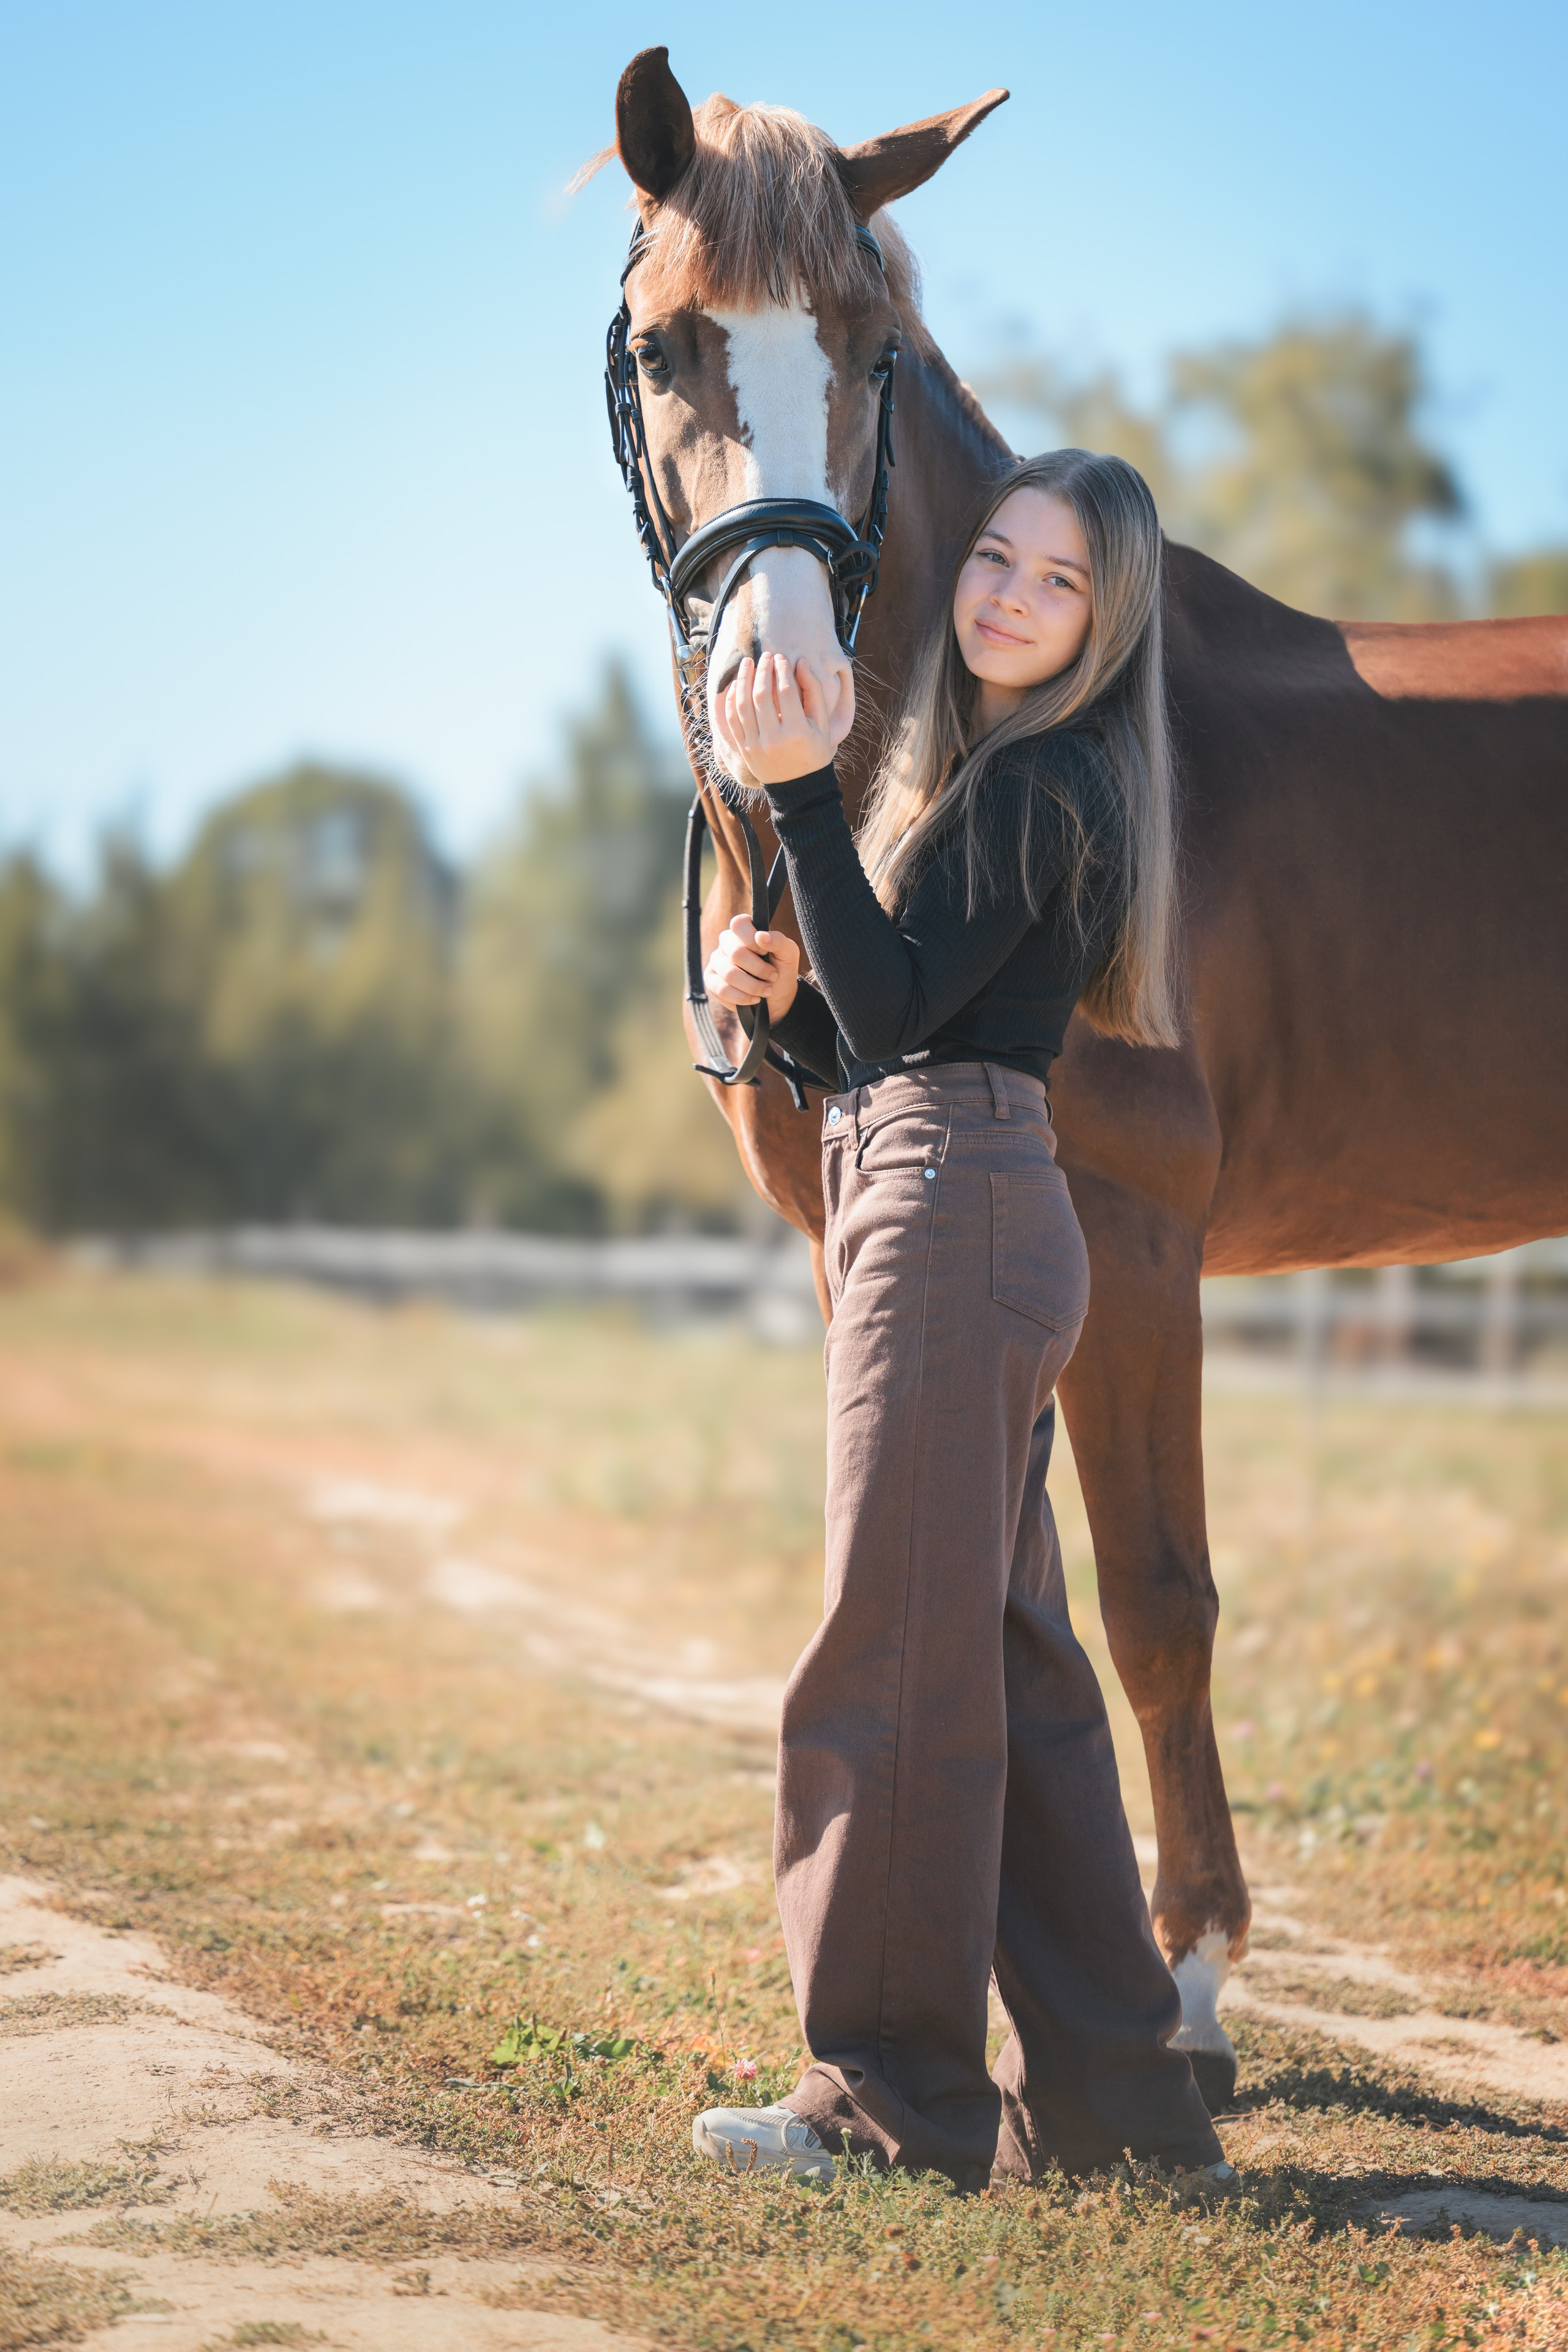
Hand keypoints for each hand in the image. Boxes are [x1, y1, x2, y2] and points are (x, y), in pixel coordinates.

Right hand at [703, 912, 800, 1021]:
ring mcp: (716, 961)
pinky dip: (742, 997)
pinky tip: (754, 999)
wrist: (777, 997)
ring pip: (729, 974)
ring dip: (753, 986)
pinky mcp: (711, 981)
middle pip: (736, 953)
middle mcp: (726, 943)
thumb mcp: (788, 954)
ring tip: (766, 990)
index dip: (752, 940)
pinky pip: (722, 989)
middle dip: (759, 969)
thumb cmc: (781, 970)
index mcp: (743, 930)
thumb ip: (778, 941)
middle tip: (773, 976)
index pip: (739, 924)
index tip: (765, 953)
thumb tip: (760, 936)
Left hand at [712, 655, 851, 787]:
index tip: (782, 657)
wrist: (798, 787)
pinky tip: (736, 685)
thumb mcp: (822, 725)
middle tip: (765, 655)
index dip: (782, 669)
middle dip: (762, 670)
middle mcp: (773, 739)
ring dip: (743, 680)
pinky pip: (732, 719)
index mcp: (797, 732)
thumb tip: (800, 662)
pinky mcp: (744, 749)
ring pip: (743, 704)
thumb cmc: (815, 752)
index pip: (786, 691)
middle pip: (761, 694)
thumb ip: (814, 692)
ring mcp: (755, 745)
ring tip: (747, 663)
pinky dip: (731, 699)